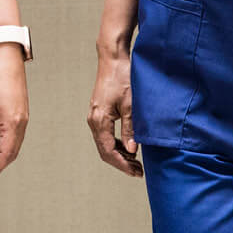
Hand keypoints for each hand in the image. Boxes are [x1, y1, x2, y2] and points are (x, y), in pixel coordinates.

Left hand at [0, 44, 28, 182]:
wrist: (8, 59)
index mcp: (13, 122)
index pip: (6, 153)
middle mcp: (22, 123)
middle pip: (12, 153)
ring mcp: (24, 118)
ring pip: (15, 146)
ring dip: (2, 158)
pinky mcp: (22, 113)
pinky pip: (16, 137)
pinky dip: (7, 147)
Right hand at [87, 49, 141, 177]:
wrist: (113, 59)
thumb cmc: (123, 78)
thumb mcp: (131, 105)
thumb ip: (130, 129)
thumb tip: (132, 151)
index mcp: (100, 119)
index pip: (108, 151)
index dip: (122, 164)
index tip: (136, 172)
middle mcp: (94, 120)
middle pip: (104, 150)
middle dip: (121, 162)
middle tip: (138, 171)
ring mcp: (95, 116)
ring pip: (104, 143)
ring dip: (119, 154)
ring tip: (136, 162)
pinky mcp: (99, 112)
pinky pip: (105, 135)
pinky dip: (116, 144)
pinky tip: (128, 146)